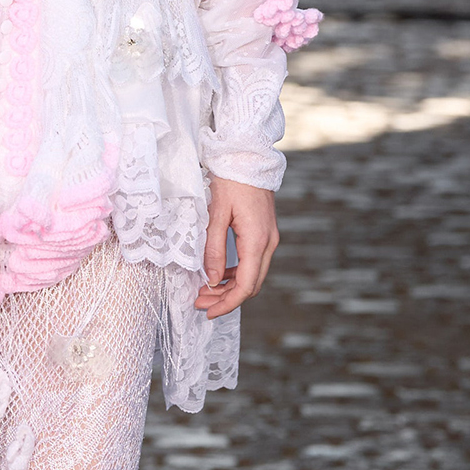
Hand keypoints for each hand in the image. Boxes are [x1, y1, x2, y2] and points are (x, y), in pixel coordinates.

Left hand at [195, 179, 278, 317]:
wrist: (248, 157)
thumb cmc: (230, 181)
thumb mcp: (215, 215)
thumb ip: (213, 249)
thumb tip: (211, 280)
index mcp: (256, 240)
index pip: (245, 285)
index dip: (227, 303)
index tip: (208, 312)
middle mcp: (268, 242)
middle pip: (251, 284)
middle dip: (226, 298)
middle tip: (200, 302)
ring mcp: (268, 238)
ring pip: (253, 275)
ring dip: (230, 287)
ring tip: (205, 291)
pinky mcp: (264, 233)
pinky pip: (252, 261)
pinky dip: (236, 273)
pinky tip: (217, 274)